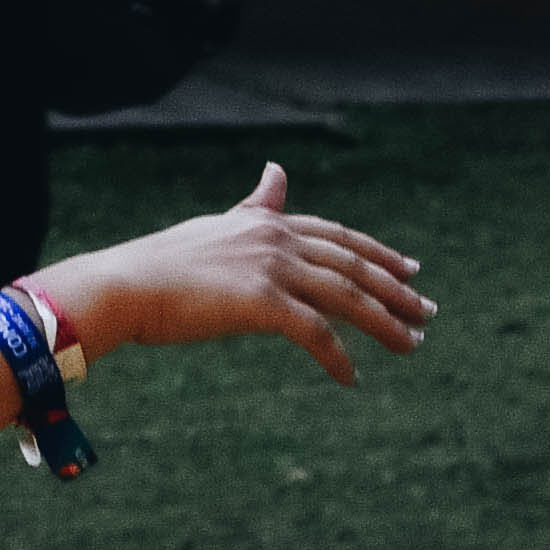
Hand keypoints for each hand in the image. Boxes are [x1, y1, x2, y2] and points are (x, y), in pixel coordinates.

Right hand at [44, 163, 436, 385]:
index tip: (409, 269)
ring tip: (411, 346)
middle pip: (354, 266)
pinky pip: (314, 334)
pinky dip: (338, 358)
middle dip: (396, 291)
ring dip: (385, 324)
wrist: (122, 286)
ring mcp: (272, 270)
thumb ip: (254, 206)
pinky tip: (353, 379)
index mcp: (268, 224)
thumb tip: (277, 171)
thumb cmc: (157, 264)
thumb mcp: (215, 226)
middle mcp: (277, 241)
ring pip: (347, 298)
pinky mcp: (261, 303)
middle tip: (427, 313)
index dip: (378, 254)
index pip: (338, 237)